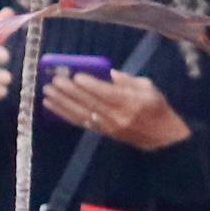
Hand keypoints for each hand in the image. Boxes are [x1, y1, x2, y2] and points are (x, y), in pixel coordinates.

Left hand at [44, 69, 189, 150]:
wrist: (162, 137)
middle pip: (89, 103)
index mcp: (130, 102)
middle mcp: (117, 116)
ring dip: (62, 103)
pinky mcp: (102, 133)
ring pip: (81, 114)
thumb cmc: (156, 107)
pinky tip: (52, 106)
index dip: (90, 85)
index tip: (75, 75)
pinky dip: (64, 114)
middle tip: (54, 81)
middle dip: (70, 92)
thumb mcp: (148, 88)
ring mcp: (108, 126)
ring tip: (47, 93)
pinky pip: (80, 123)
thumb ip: (128, 80)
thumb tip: (109, 73)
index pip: (106, 93)